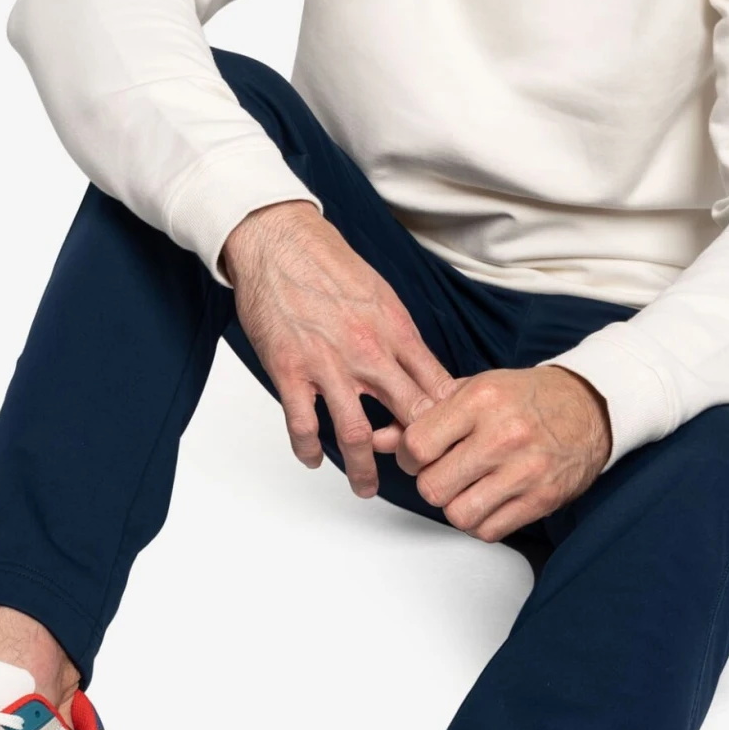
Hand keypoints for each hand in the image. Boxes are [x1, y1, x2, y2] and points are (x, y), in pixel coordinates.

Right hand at [222, 201, 458, 496]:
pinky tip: (314, 459)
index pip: (437, 388)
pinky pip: (303, 424)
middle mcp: (368, 351)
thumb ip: (401, 337)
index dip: (449, 422)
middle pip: (408, 415)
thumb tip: (423, 370)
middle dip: (418, 453)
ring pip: (356, 434)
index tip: (450, 442)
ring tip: (366, 488)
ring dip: (363, 470)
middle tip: (418, 475)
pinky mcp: (289, 369)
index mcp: (396, 331)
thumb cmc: (329, 264)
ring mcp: (327, 363)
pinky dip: (309, 449)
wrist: (278, 241)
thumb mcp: (382, 295)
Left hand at [370, 363, 611, 540]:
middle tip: (445, 471)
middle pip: (432, 487)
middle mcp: (503, 435)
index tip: (420, 455)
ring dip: (455, 506)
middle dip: (430, 483)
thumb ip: (422, 416)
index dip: (409, 457)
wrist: (589, 407)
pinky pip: (488, 531)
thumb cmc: (524, 397)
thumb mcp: (472, 391)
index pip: (416, 447)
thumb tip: (377, 440)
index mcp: (480, 401)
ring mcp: (525, 470)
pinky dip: (481, 522)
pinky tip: (489, 499)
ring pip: (458, 514)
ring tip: (467, 487)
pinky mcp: (542, 499)